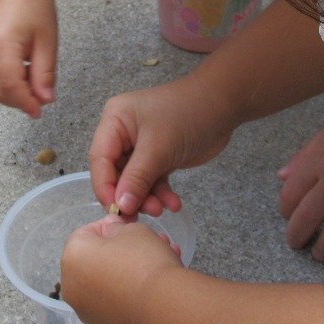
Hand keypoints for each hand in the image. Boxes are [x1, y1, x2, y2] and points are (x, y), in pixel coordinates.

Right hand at [0, 0, 57, 117]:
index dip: (25, 102)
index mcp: (0, 44)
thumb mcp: (47, 42)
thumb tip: (45, 101)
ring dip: (12, 94)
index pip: (9, 86)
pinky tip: (23, 74)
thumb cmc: (35, 8)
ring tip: (34, 83)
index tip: (39, 111)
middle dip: (18, 101)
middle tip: (40, 100)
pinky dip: (6, 84)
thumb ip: (45, 74)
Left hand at [60, 215, 181, 323]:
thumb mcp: (133, 230)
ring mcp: (87, 311)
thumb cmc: (143, 261)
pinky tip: (157, 285)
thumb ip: (116, 228)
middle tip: (150, 244)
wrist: (163, 311)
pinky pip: (116, 301)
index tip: (130, 228)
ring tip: (163, 261)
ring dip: (132, 270)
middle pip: (98, 260)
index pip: (85, 234)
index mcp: (72, 258)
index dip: (109, 227)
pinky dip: (132, 291)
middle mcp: (72, 287)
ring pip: (109, 281)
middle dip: (124, 250)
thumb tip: (110, 232)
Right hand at [89, 77, 233, 216]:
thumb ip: (137, 178)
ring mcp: (141, 147)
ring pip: (135, 181)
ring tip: (162, 209)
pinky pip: (153, 180)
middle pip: (115, 173)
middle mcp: (123, 134)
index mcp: (114, 121)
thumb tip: (121, 207)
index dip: (105, 187)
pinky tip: (174, 204)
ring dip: (147, 198)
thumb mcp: (159, 148)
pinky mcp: (158, 157)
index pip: (100, 159)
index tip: (116, 211)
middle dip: (129, 195)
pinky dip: (161, 193)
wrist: (224, 106)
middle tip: (137, 217)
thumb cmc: (187, 115)